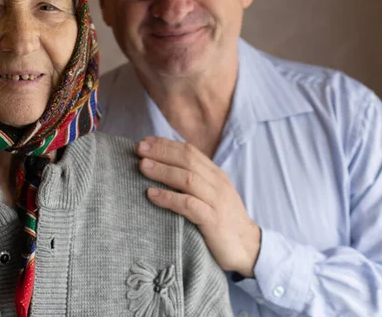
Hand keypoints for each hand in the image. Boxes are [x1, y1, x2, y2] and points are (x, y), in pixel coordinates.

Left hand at [137, 136, 260, 277]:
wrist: (249, 248)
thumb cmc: (222, 220)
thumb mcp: (210, 195)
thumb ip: (193, 180)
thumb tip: (164, 167)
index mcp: (215, 174)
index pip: (190, 152)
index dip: (167, 144)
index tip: (146, 141)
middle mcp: (217, 183)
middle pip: (187, 160)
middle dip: (161, 152)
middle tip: (139, 148)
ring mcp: (216, 201)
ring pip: (187, 179)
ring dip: (162, 171)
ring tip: (142, 166)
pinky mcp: (213, 220)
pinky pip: (189, 205)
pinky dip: (169, 198)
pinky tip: (152, 195)